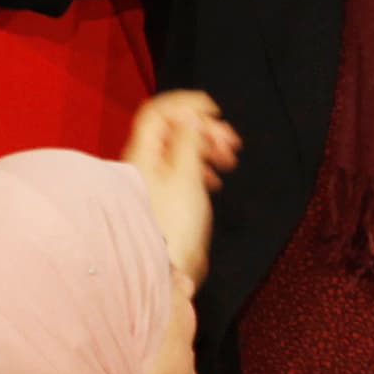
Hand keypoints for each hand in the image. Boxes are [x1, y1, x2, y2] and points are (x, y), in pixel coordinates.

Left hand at [123, 88, 238, 285]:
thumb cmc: (172, 227)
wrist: (166, 269)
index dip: (186, 104)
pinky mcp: (163, 197)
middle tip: (229, 141)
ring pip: (179, 149)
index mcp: (144, 153)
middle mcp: (143, 163)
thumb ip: (189, 140)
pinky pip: (181, 169)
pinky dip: (200, 166)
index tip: (213, 110)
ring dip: (206, 147)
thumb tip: (190, 114)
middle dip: (204, 129)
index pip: (159, 111)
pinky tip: (214, 179)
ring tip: (228, 159)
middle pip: (172, 129)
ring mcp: (152, 181)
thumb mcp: (187, 175)